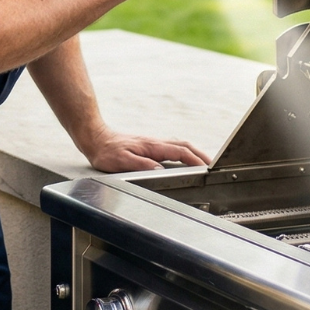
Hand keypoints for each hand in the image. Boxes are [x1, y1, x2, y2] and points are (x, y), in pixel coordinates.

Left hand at [80, 127, 213, 172]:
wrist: (96, 138)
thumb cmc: (106, 151)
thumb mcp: (121, 161)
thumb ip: (141, 165)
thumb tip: (159, 170)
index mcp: (152, 146)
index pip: (180, 151)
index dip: (195, 160)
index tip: (206, 167)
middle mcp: (155, 143)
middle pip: (185, 146)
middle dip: (201, 154)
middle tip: (214, 165)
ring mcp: (153, 144)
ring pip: (180, 146)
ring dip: (194, 153)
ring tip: (204, 162)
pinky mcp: (149, 147)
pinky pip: (173, 148)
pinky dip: (184, 153)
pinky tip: (184, 159)